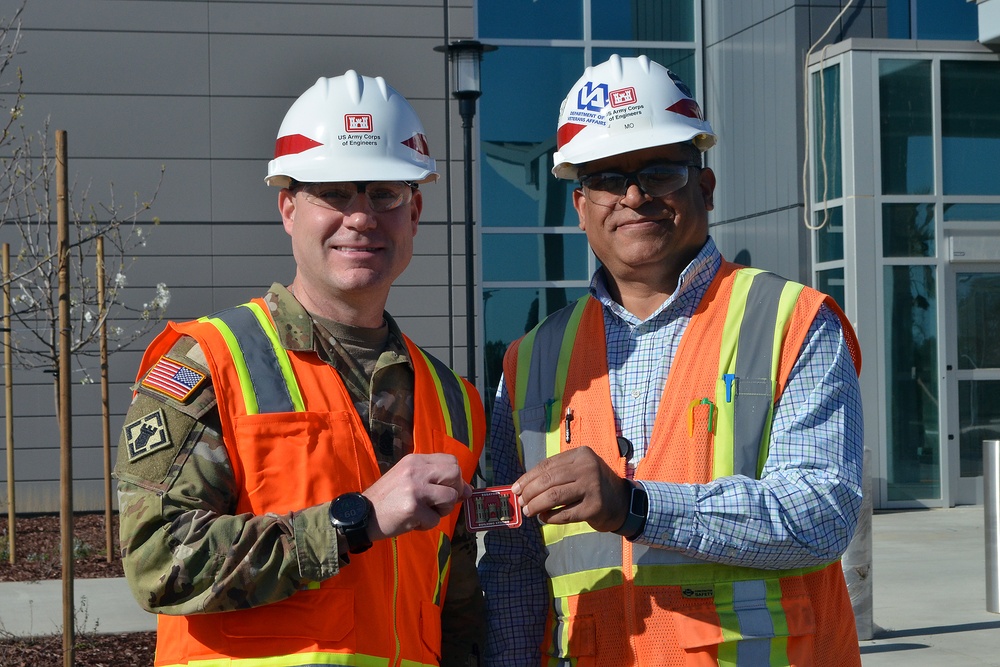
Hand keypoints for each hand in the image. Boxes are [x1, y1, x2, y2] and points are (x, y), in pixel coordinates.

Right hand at [363, 453, 470, 540]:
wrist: (361, 514)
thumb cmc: (388, 498)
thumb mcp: (409, 480)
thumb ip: (436, 480)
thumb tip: (469, 490)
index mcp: (415, 460)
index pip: (451, 461)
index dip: (455, 478)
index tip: (449, 490)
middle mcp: (416, 470)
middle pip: (455, 474)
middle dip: (454, 491)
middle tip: (440, 503)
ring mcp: (415, 488)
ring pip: (450, 498)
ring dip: (442, 511)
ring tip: (425, 513)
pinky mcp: (412, 508)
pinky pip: (435, 519)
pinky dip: (426, 525)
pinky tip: (412, 521)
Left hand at [512, 446, 630, 532]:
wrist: (622, 502)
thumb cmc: (593, 485)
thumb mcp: (578, 470)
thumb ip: (556, 474)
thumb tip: (524, 487)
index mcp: (581, 454)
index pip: (547, 465)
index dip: (528, 478)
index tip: (516, 488)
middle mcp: (587, 467)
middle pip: (549, 480)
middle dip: (530, 493)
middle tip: (521, 502)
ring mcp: (592, 487)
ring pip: (554, 496)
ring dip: (536, 505)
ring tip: (529, 511)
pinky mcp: (595, 507)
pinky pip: (565, 514)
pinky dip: (550, 517)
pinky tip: (544, 518)